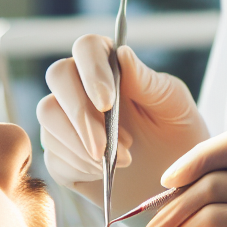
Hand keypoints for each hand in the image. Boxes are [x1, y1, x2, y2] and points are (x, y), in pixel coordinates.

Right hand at [37, 37, 208, 214]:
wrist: (174, 179)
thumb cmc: (178, 131)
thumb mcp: (173, 103)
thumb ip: (146, 80)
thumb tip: (122, 53)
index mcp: (112, 65)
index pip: (87, 47)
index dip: (91, 70)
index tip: (107, 102)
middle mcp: (84, 86)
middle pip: (58, 75)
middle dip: (79, 112)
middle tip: (104, 146)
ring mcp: (68, 119)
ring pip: (48, 115)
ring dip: (80, 142)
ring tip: (122, 161)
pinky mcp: (61, 154)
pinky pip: (53, 155)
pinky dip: (79, 166)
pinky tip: (105, 173)